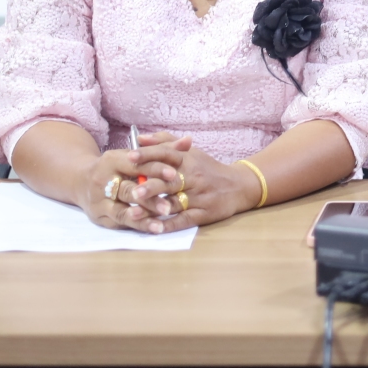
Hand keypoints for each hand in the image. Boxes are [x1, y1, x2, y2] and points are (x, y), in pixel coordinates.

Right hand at [80, 146, 167, 231]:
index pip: (135, 165)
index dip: (155, 169)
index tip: (174, 174)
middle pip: (127, 191)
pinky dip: (137, 226)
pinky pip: (120, 223)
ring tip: (161, 224)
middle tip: (168, 206)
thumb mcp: (133, 155)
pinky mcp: (99, 217)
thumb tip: (188, 141)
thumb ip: (162, 150)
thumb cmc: (116, 166)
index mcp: (112, 160)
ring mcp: (98, 201)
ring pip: (121, 211)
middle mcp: (102, 181)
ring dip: (142, 218)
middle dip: (149, 199)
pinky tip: (153, 229)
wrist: (81, 181)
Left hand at [125, 131, 255, 233]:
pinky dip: (169, 225)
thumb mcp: (190, 152)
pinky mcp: (204, 213)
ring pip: (174, 203)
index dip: (148, 155)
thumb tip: (140, 138)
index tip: (129, 157)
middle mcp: (193, 177)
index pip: (167, 154)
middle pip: (170, 181)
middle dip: (151, 186)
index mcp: (188, 159)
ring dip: (154, 208)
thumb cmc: (207, 168)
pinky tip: (154, 229)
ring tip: (133, 213)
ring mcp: (199, 196)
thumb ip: (165, 143)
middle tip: (132, 192)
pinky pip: (184, 220)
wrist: (238, 186)